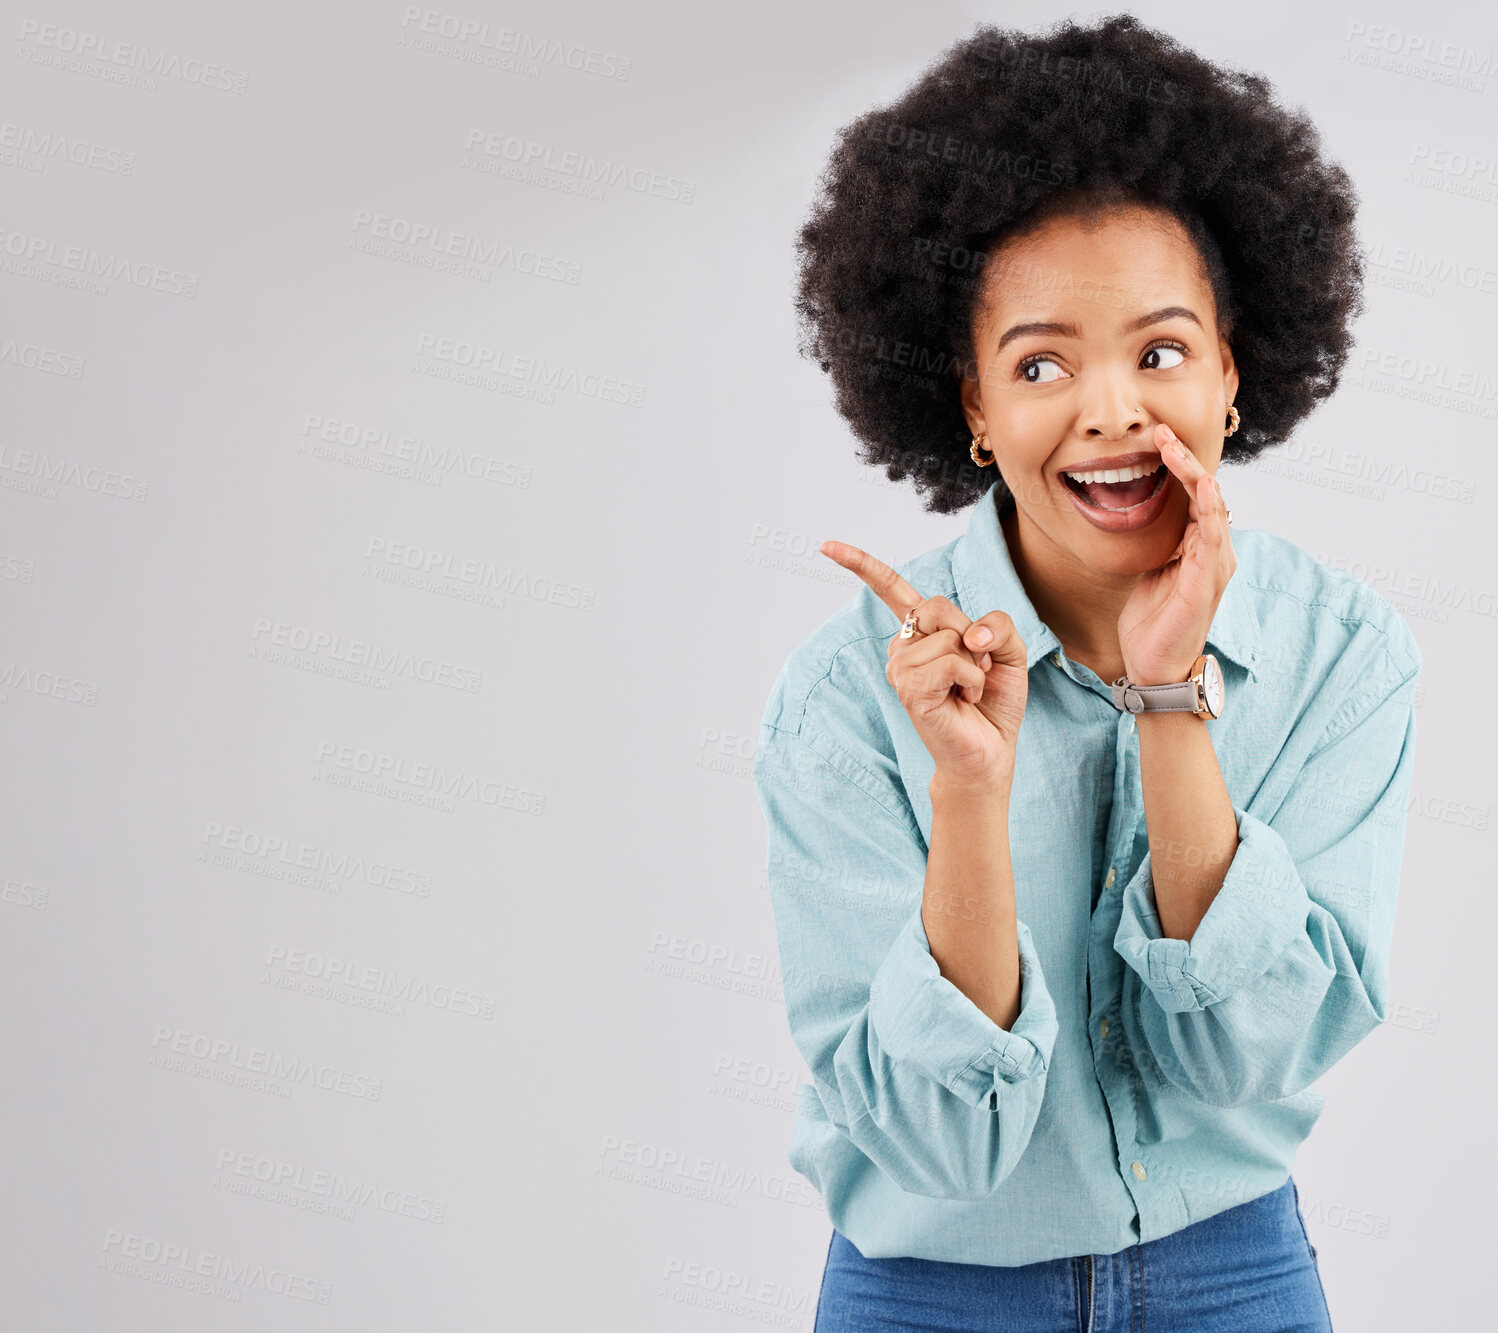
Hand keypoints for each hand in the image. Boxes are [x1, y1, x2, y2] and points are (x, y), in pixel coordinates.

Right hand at [819, 540, 1027, 791]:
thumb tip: (972, 636)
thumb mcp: (1009, 652)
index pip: (889, 589)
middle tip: (976, 668)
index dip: (860, 564)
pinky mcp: (909, 689)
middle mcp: (903, 647)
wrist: (990, 750)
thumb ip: (998, 626)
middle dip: (971, 633)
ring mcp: (900, 669)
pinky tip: (965, 699)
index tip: (825, 546)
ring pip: (949, 636)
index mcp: (921, 632)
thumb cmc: (995, 702)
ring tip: (969, 688)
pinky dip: (973, 678)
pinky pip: (952, 661)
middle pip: (936, 605)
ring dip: (976, 663)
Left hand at [1117, 423, 1235, 685]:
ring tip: (1172, 446)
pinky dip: (1209, 507)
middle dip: (1184, 459)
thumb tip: (1148, 516)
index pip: (1195, 496)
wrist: (1153, 666)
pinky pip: (1212, 535)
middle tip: (1161, 431)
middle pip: (1206, 493)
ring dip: (1192, 472)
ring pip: (1211, 506)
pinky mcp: (1207, 580)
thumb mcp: (1152, 572)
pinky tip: (1202, 484)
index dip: (1178, 465)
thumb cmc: (1153, 623)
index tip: (1157, 438)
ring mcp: (1215, 565)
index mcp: (1201, 548)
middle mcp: (1215, 552)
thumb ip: (1161, 545)